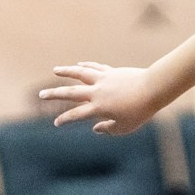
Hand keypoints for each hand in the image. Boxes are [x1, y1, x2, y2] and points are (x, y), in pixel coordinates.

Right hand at [40, 62, 157, 134]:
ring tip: (55, 70)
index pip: (75, 115)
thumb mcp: (125, 127)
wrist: (153, 89)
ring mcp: (103, 80)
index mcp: (99, 108)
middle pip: (70, 93)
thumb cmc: (141, 111)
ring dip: (66, 71)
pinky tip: (79, 64)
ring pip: (80, 73)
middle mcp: (97, 92)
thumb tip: (96, 128)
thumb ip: (108, 129)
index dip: (64, 119)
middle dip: (54, 94)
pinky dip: (86, 66)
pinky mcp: (111, 72)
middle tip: (41, 94)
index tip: (56, 123)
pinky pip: (95, 68)